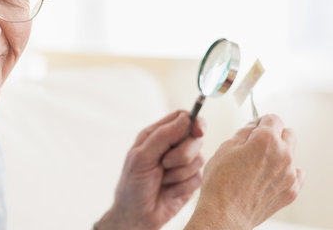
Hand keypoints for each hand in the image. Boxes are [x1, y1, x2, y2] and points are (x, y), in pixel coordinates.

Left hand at [96, 110, 204, 229]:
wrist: (137, 215)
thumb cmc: (133, 184)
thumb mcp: (142, 156)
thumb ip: (163, 136)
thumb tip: (186, 118)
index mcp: (158, 135)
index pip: (183, 118)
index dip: (194, 122)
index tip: (198, 132)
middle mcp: (173, 146)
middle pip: (196, 136)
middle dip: (183, 153)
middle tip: (165, 163)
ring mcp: (183, 163)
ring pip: (199, 158)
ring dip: (179, 172)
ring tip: (163, 179)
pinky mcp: (190, 181)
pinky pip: (198, 177)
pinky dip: (182, 185)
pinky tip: (169, 191)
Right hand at [186, 114, 304, 229]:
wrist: (225, 213)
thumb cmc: (221, 182)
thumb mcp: (225, 147)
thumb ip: (244, 132)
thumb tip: (253, 126)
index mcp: (266, 140)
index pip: (273, 118)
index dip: (261, 121)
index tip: (255, 127)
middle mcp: (283, 155)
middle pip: (288, 133)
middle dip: (274, 134)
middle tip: (257, 145)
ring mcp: (290, 174)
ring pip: (291, 153)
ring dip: (279, 153)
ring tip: (259, 165)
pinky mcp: (292, 190)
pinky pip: (297, 173)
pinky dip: (285, 171)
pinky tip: (268, 176)